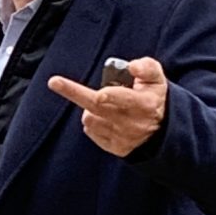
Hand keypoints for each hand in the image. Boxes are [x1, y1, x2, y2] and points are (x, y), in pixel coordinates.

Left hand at [47, 55, 169, 156]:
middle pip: (97, 108)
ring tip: (103, 103)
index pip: (124, 99)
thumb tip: (132, 66)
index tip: (100, 94)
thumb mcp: (157, 78)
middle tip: (54, 82)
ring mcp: (122, 137)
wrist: (162, 130)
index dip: (111, 96)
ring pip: (90, 119)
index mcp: (145, 104)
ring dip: (89, 108)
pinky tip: (103, 117)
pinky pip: (90, 131)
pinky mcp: (114, 148)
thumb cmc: (153, 96)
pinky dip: (92, 121)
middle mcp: (133, 123)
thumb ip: (147, 67)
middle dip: (74, 93)